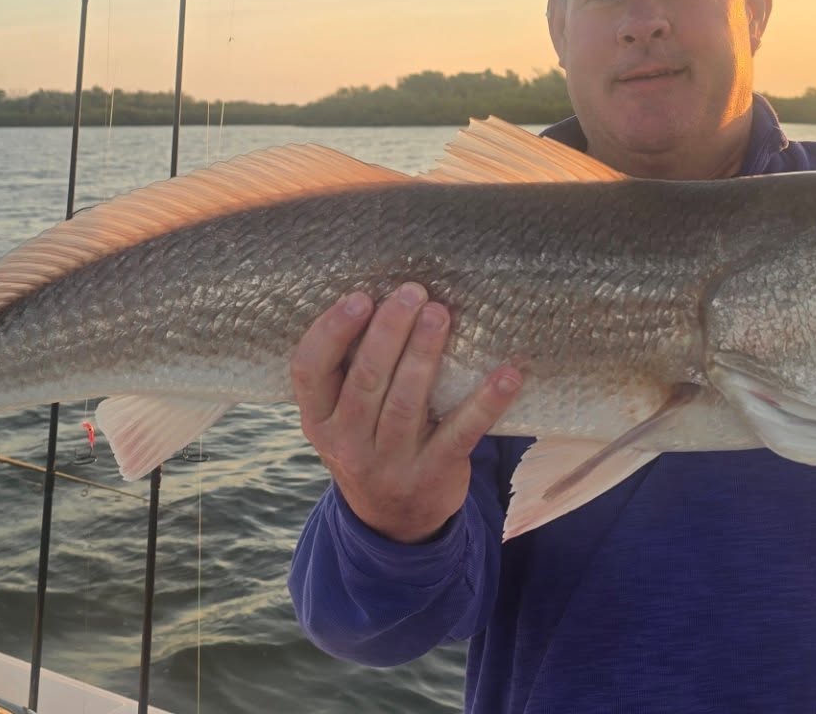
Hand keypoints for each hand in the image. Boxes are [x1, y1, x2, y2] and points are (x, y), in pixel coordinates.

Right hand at [291, 282, 521, 543]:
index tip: (360, 297)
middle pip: (365, 380)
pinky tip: (507, 374)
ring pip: (406, 403)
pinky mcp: (434, 474)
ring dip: (424, 354)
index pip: (309, 370)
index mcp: (318, 419)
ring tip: (440, 314)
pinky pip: (461, 433)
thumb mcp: (340, 417)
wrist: (394, 522)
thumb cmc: (368, 441)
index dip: (332, 331)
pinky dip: (486, 402)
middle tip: (412, 293)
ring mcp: (390, 463)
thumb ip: (348, 370)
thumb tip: (384, 296)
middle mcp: (347, 443)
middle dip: (389, 331)